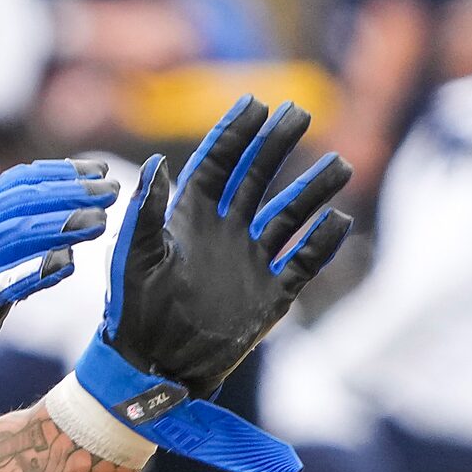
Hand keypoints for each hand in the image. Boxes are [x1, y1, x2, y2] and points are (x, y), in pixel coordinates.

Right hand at [0, 159, 118, 399]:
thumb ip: (11, 249)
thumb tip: (63, 242)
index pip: (16, 183)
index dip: (60, 173)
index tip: (97, 170)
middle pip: (20, 202)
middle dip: (70, 192)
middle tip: (110, 190)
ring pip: (14, 235)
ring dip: (59, 226)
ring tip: (97, 222)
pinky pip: (1, 283)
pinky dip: (32, 272)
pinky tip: (63, 265)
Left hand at [107, 98, 348, 393]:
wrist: (151, 369)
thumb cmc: (132, 314)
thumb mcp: (133, 260)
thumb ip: (146, 214)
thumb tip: (157, 164)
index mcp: (187, 221)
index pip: (215, 165)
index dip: (234, 134)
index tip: (256, 102)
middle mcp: (222, 234)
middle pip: (256, 179)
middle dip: (276, 145)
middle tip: (300, 112)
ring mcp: (249, 262)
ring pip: (289, 216)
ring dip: (313, 191)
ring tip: (340, 165)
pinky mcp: (271, 295)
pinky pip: (305, 262)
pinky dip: (323, 243)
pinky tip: (339, 222)